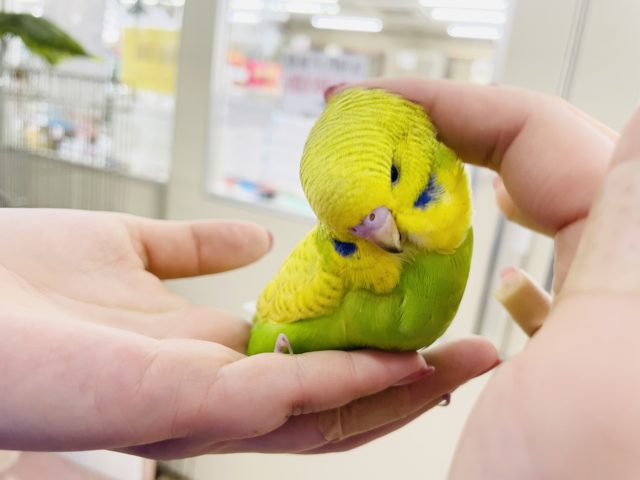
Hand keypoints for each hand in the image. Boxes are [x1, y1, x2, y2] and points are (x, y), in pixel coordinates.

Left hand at [0, 209, 496, 457]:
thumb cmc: (23, 279)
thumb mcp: (129, 250)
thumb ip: (195, 251)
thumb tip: (255, 238)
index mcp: (206, 352)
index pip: (310, 360)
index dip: (373, 346)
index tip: (429, 318)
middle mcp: (216, 390)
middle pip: (331, 402)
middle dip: (408, 382)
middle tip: (475, 352)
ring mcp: (202, 406)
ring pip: (322, 418)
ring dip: (396, 393)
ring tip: (461, 364)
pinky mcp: (182, 404)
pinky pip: (282, 398)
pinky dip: (344, 383)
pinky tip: (396, 362)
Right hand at [328, 79, 638, 476]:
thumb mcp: (614, 361)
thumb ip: (639, 227)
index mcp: (632, 270)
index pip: (546, 140)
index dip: (456, 107)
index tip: (376, 105)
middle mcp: (622, 291)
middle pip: (531, 174)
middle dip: (443, 145)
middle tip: (367, 144)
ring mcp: (596, 331)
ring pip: (523, 230)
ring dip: (453, 203)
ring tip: (393, 194)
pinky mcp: (570, 372)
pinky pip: (536, 290)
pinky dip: (489, 267)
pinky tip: (481, 276)